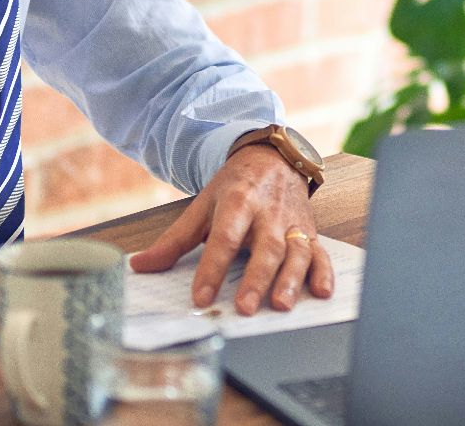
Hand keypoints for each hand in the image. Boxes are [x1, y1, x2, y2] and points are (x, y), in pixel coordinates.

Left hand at [129, 144, 332, 314]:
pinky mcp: (310, 232)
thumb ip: (174, 240)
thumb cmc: (236, 187)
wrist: (274, 158)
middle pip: (265, 247)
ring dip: (291, 279)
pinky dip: (324, 272)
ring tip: (280, 304)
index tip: (201, 297)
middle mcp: (269, 212)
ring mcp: (293, 223)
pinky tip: (322, 292)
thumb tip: (140, 265)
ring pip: (296, 252)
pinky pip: (321, 253)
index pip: (224, 237)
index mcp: (238, 202)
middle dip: (256, 278)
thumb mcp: (203, 206)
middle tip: (244, 307)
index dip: (212, 268)